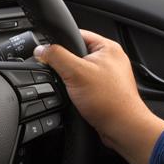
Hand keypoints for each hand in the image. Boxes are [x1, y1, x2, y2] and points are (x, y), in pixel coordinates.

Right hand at [34, 30, 163, 163]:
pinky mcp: (105, 90)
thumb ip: (55, 56)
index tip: (49, 53)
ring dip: (71, 79)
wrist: (122, 128)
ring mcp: (108, 75)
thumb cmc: (109, 101)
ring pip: (78, 70)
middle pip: (75, 53)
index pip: (76, 34)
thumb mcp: (75, 72)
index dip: (60, 43)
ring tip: (74, 89)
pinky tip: (77, 98)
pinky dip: (77, 89)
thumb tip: (40, 50)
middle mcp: (110, 59)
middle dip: (65, 65)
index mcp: (108, 47)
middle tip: (65, 76)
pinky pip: (84, 83)